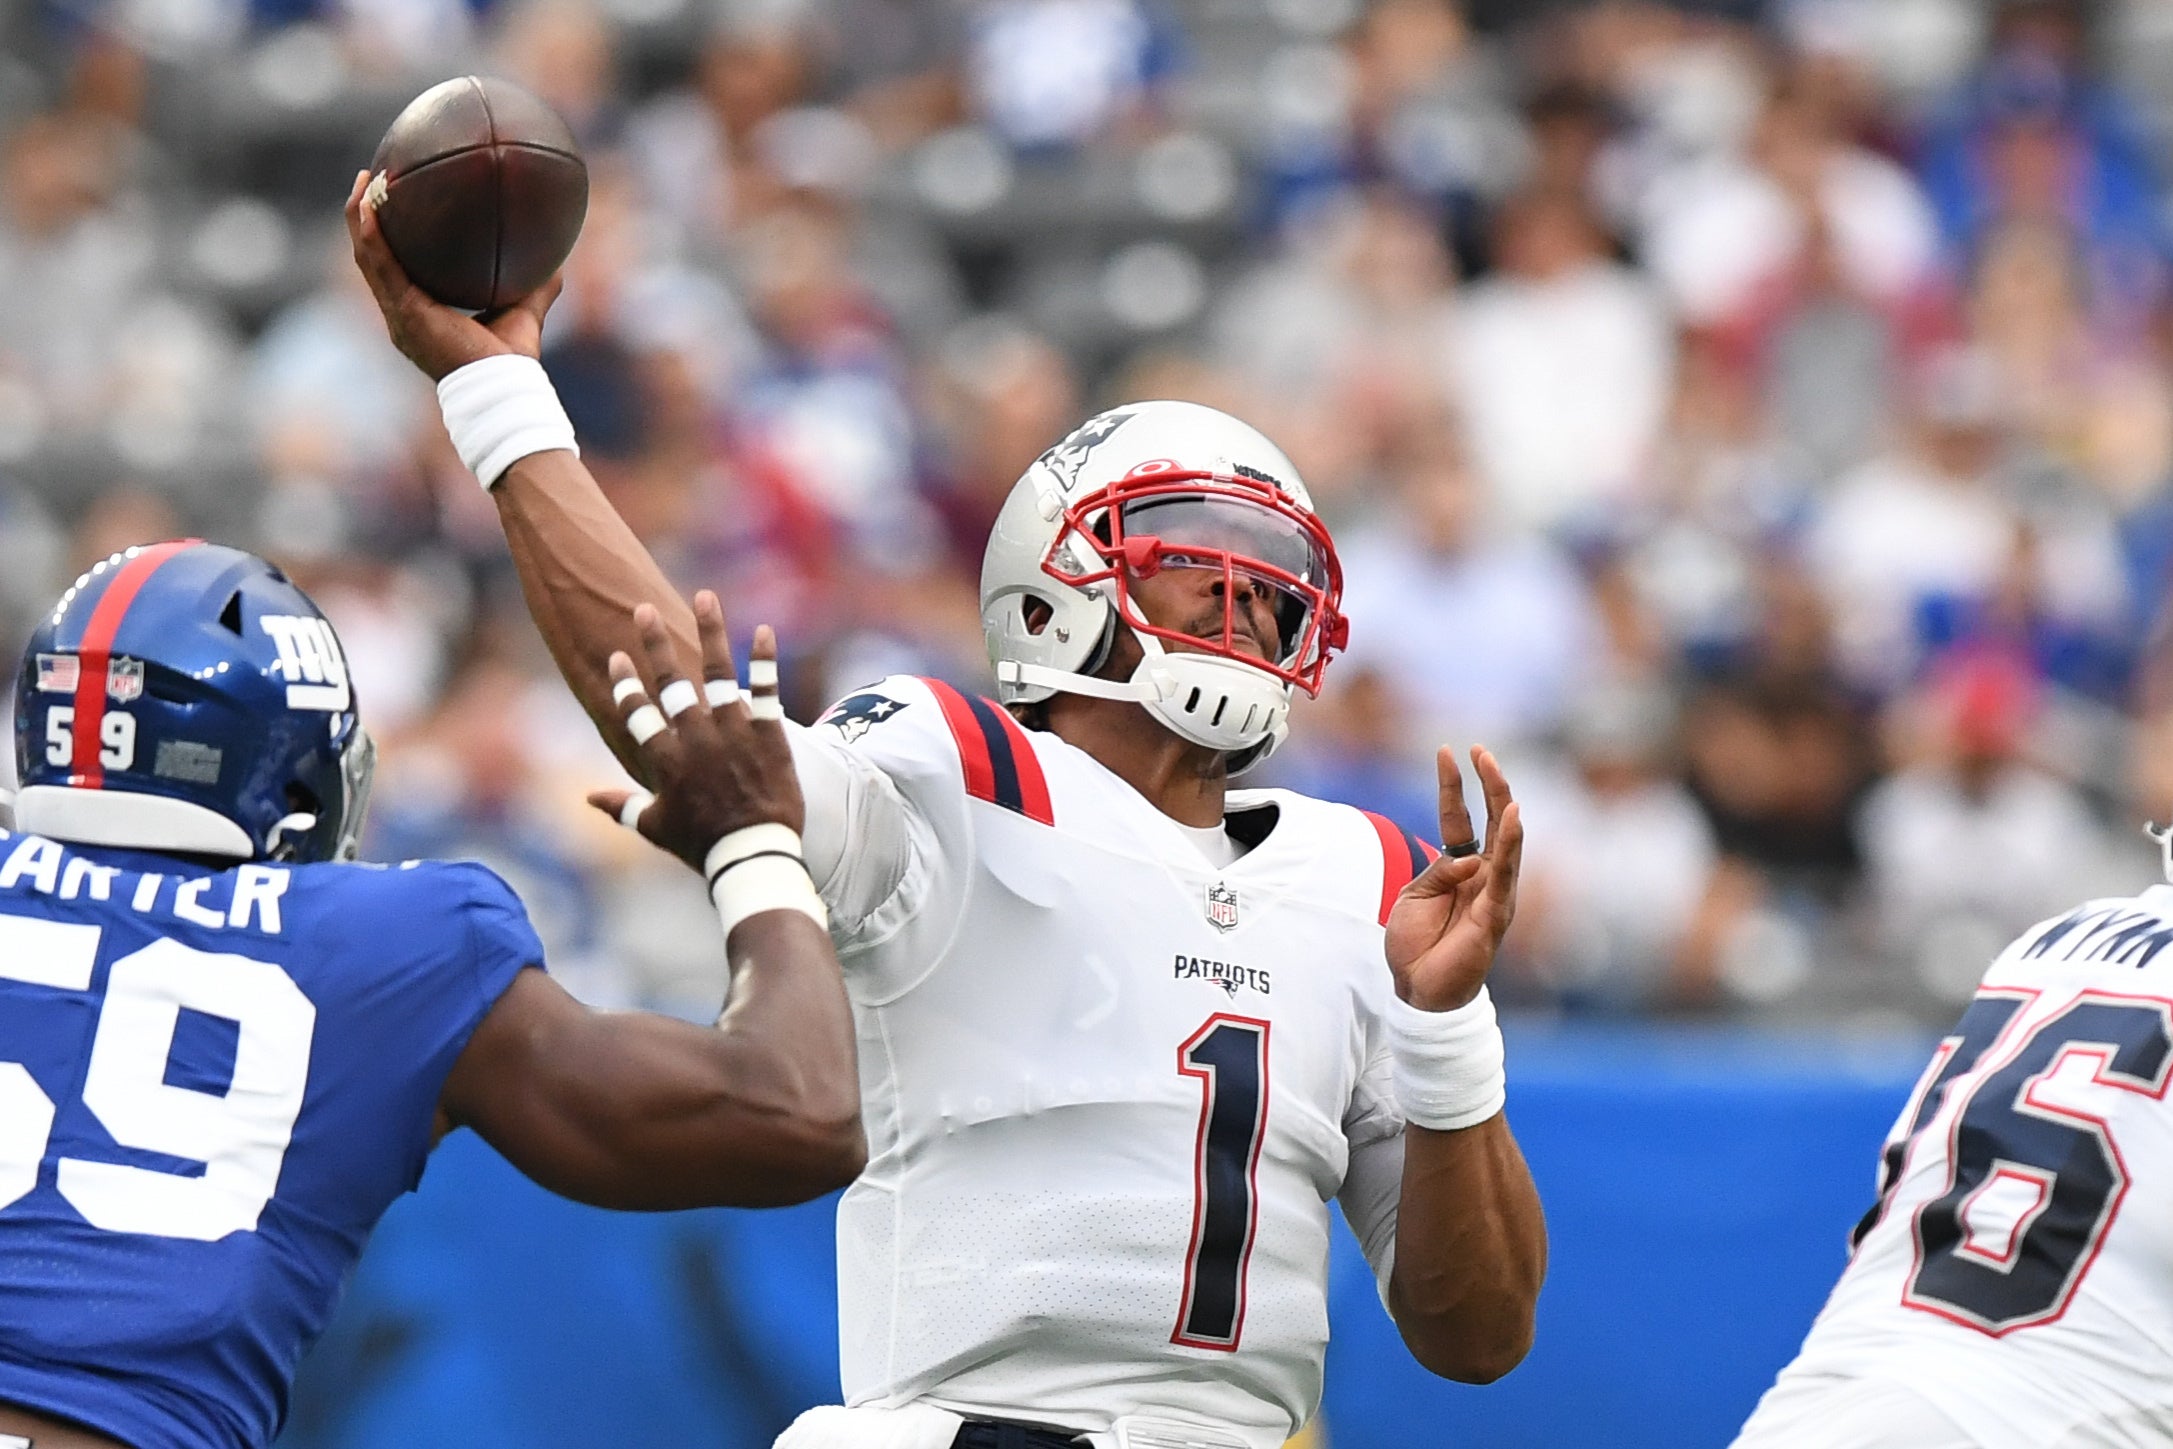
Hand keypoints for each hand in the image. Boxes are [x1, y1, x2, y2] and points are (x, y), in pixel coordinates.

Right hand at [343, 168, 561, 380]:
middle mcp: (401, 315)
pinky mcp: (404, 312)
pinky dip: (371, 234)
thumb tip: (559, 254)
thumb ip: (537, 284)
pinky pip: (379, 265)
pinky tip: (369, 205)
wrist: (502, 388)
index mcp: (421, 315)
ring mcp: (398, 315)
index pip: (397, 272)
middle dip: (366, 219)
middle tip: (371, 182)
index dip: (390, 240)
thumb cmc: (513, 362)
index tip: (394, 206)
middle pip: (373, 259)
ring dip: (359, 217)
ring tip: (364, 181)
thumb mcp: (525, 311)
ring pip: (367, 257)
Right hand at [586, 591, 807, 871]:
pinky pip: (766, 690)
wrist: (753, 854)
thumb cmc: (701, 845)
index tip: (618, 656)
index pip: (637, 710)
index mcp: (664, 758)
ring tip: (705, 597)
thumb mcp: (655, 826)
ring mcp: (732, 731)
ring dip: (710, 631)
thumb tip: (587, 797)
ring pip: (718, 672)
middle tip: (643, 610)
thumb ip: (621, 806)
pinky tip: (764, 630)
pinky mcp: (767, 734)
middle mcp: (694, 737)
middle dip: (654, 642)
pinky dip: (763, 660)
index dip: (625, 682)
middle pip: (670, 680)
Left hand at [1384, 745, 1524, 1011]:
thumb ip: (1438, 872)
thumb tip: (1467, 856)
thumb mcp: (1415, 896)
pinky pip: (1505, 875)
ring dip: (1502, 804)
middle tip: (1481, 750)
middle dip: (1488, 784)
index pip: (1461, 818)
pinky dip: (1510, 846)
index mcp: (1459, 869)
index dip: (1453, 786)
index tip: (1446, 752)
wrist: (1418, 992)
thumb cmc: (1416, 945)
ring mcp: (1493, 894)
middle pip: (1492, 821)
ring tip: (1496, 772)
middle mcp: (1482, 877)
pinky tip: (1515, 818)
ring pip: (1506, 841)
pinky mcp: (1495, 914)